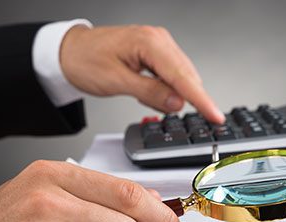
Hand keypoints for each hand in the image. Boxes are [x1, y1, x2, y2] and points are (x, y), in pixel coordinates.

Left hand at [59, 24, 224, 122]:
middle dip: (184, 99)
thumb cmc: (86, 61)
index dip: (202, 100)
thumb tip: (177, 103)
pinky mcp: (156, 52)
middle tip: (162, 109)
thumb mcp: (117, 82)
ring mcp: (159, 44)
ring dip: (172, 94)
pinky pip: (171, 74)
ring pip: (181, 77)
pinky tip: (147, 91)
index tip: (216, 116)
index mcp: (150, 43)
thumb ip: (151, 93)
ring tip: (141, 94)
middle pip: (187, 77)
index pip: (183, 77)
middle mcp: (159, 40)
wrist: (69, 51)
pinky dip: (165, 88)